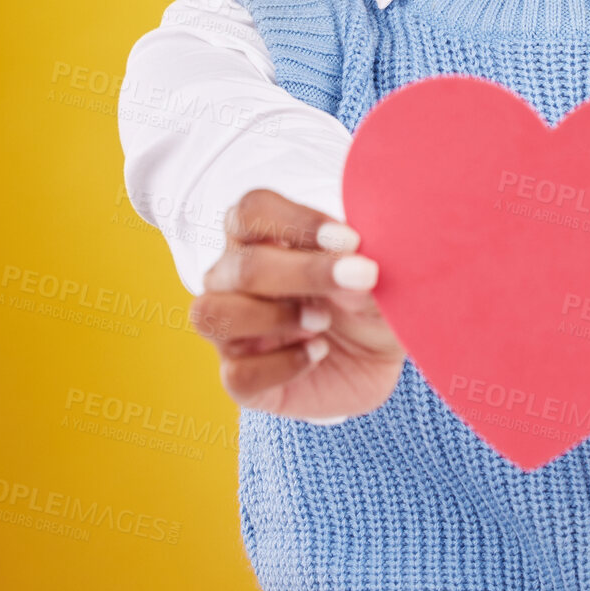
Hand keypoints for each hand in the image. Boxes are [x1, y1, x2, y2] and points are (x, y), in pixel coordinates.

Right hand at [190, 188, 403, 419]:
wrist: (376, 356)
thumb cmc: (366, 297)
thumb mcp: (375, 275)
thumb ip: (360, 265)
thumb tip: (352, 269)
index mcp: (260, 236)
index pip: (252, 212)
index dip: (296, 222)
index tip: (350, 239)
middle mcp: (232, 279)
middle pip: (242, 266)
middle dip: (304, 273)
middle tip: (361, 277)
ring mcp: (230, 330)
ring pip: (213, 314)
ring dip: (275, 317)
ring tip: (324, 320)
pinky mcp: (241, 379)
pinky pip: (237, 374)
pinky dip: (282, 365)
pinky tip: (318, 352)